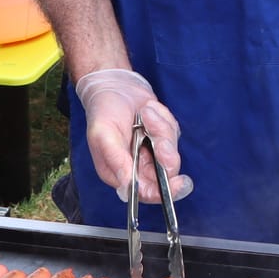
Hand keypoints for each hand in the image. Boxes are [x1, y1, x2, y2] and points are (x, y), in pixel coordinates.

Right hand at [74, 68, 192, 202]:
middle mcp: (139, 166)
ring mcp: (153, 151)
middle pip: (164, 173)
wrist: (114, 85)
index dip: (161, 191)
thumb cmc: (103, 111)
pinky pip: (173, 131)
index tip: (175, 182)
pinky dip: (162, 117)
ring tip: (144, 112)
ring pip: (171, 150)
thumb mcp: (103, 135)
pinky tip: (147, 109)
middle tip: (157, 136)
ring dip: (160, 128)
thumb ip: (116, 161)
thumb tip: (128, 187)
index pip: (146, 192)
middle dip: (164, 152)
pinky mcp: (163, 136)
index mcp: (121, 173)